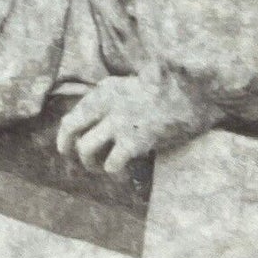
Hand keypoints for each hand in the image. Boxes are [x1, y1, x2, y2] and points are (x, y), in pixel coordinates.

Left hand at [56, 72, 211, 178]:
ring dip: (90, 163)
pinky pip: (112, 164)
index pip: (73, 115)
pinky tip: (122, 172)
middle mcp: (105, 105)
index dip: (66, 134)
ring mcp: (119, 123)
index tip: (67, 145)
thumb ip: (110, 101)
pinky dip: (114, 172)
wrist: (191, 95)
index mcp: (103, 91)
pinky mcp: (134, 142)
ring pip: (86, 148)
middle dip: (67, 147)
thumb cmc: (166, 93)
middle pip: (70, 129)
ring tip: (100, 168)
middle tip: (73, 159)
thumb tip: (96, 122)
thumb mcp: (130, 86)